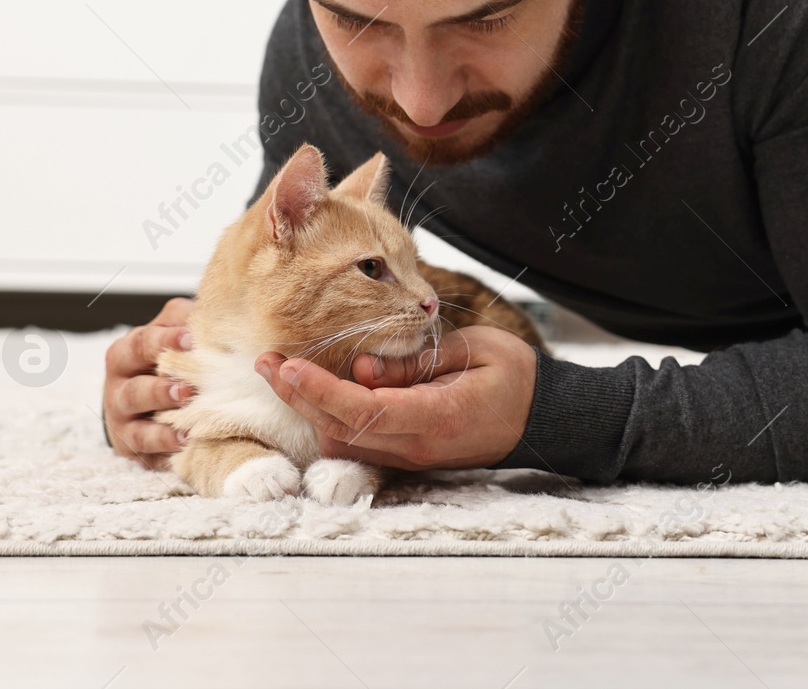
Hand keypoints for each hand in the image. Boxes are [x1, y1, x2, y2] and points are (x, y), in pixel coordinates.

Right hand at [102, 296, 197, 469]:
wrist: (140, 396)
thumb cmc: (162, 357)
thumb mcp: (169, 330)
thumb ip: (185, 318)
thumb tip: (216, 307)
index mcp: (126, 354)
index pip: (141, 344)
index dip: (164, 341)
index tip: (191, 340)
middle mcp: (119, 389)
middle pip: (134, 390)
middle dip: (160, 391)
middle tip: (188, 389)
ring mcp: (123, 423)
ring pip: (137, 429)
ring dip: (162, 429)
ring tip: (187, 428)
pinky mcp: (133, 449)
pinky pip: (146, 455)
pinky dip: (164, 454)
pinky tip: (185, 450)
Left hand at [253, 325, 537, 469]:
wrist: (542, 417)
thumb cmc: (513, 376)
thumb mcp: (473, 351)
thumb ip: (415, 362)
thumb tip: (361, 367)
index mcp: (437, 417)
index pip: (363, 410)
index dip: (320, 391)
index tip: (288, 366)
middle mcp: (417, 446)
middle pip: (341, 429)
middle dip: (298, 396)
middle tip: (265, 361)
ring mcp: (411, 456)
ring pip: (343, 441)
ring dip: (309, 408)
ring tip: (282, 371)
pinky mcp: (407, 455)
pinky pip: (358, 442)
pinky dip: (330, 418)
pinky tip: (314, 391)